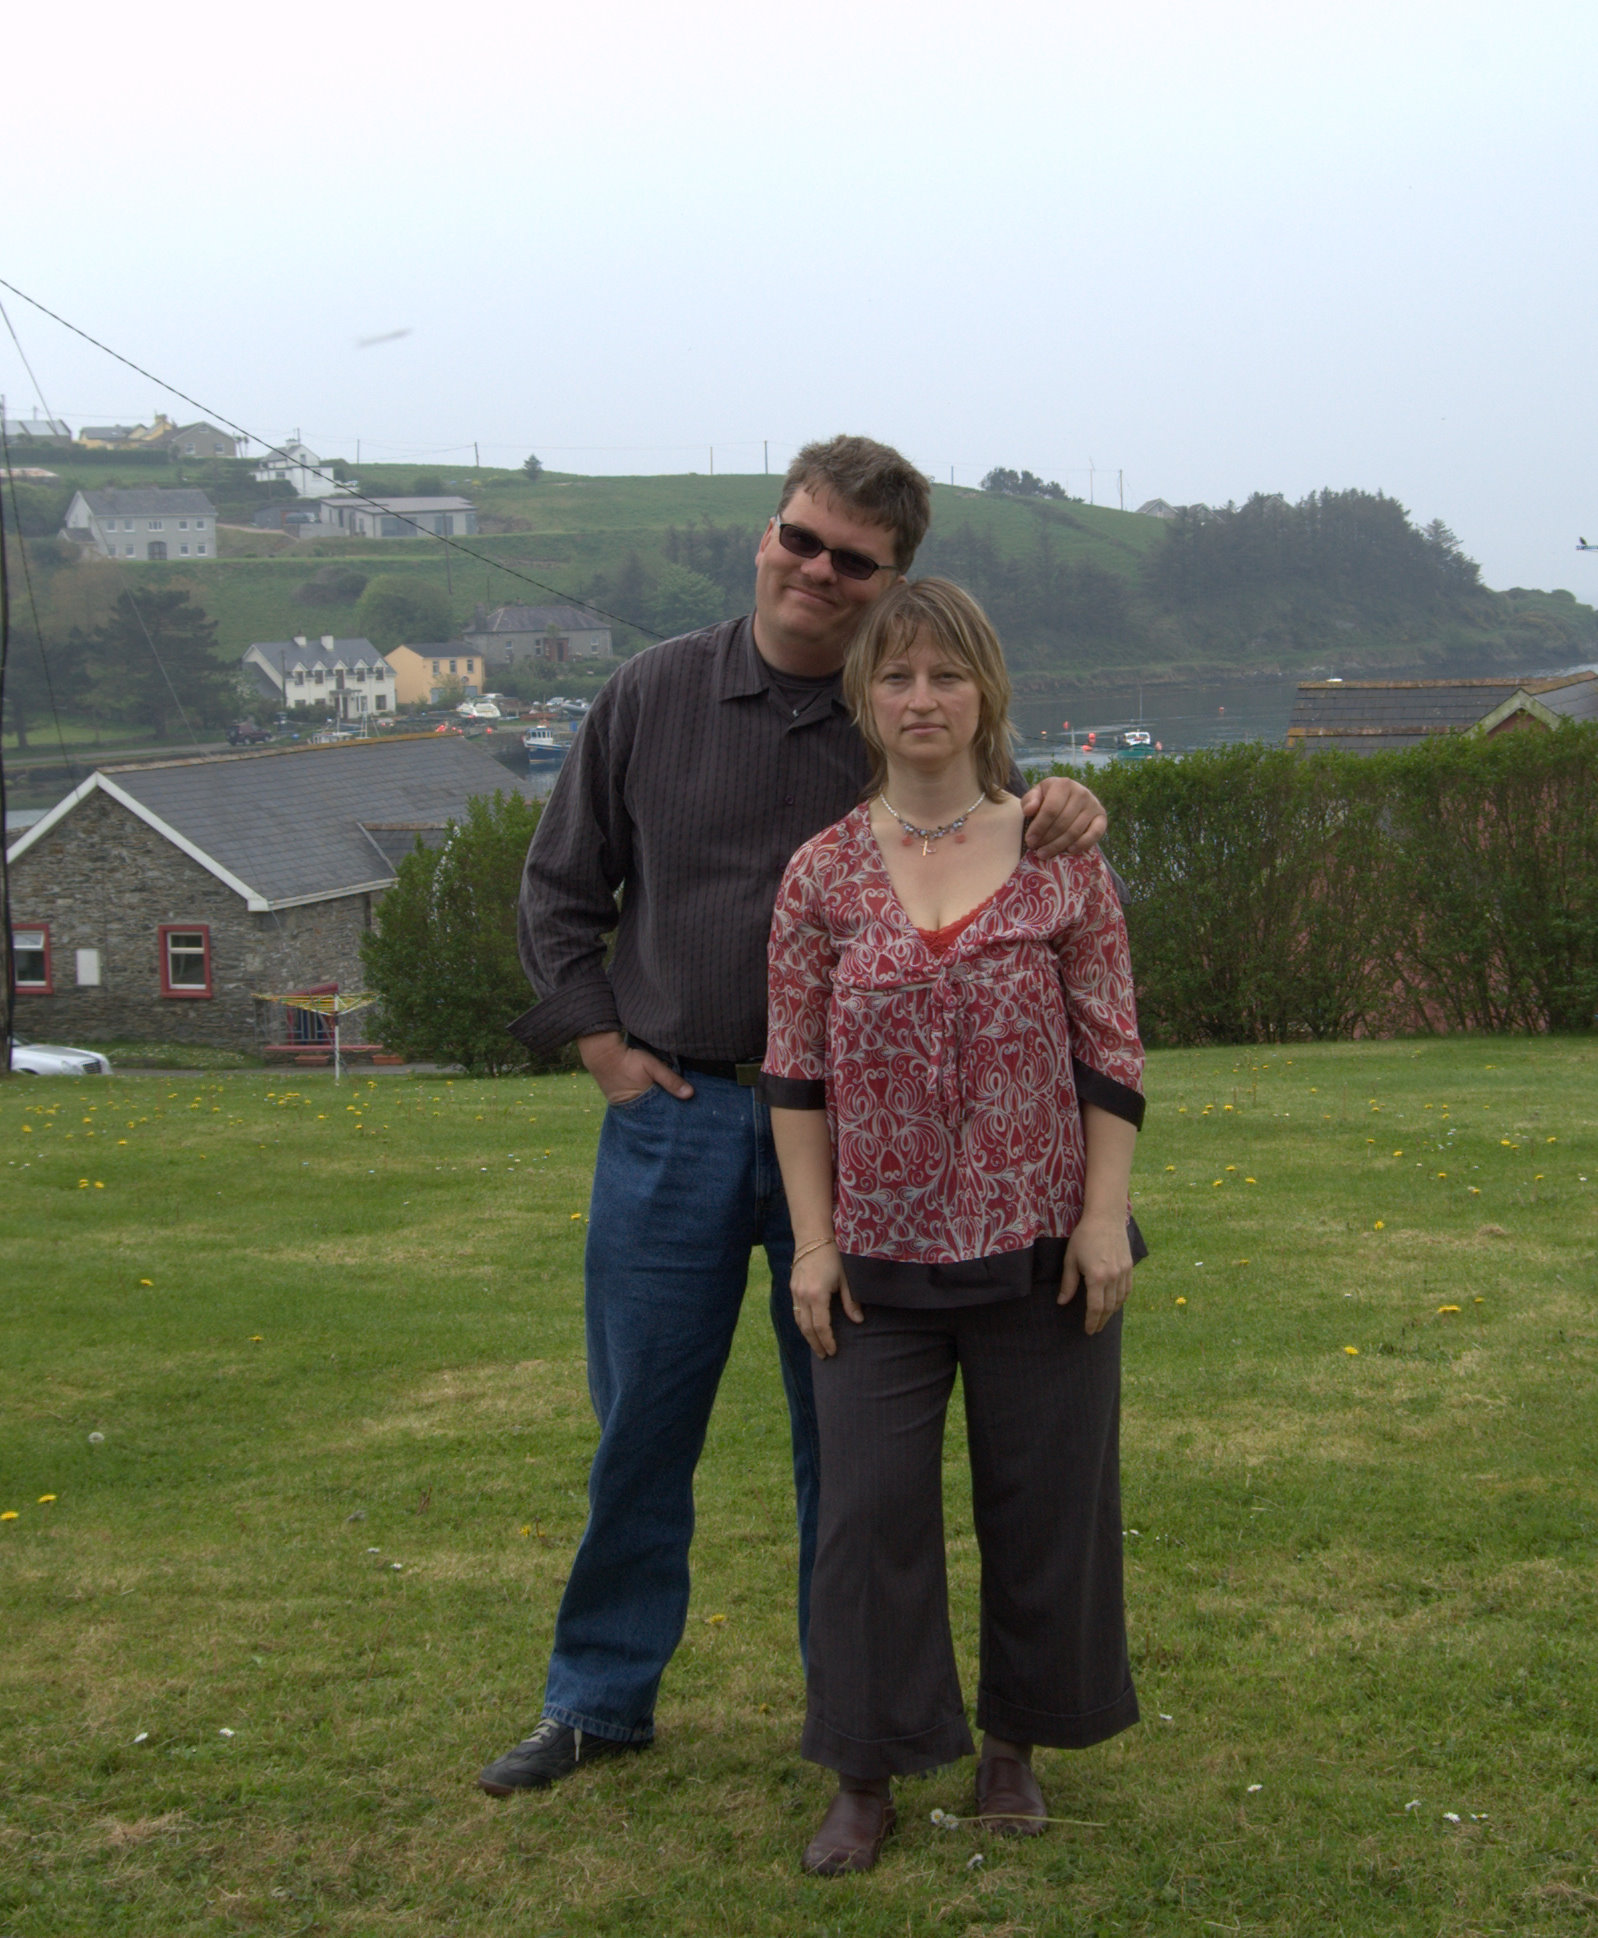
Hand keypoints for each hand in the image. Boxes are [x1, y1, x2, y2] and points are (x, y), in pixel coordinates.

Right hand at [578, 1030, 693, 1105]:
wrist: (602, 1055)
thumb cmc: (629, 1060)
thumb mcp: (652, 1067)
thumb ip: (670, 1079)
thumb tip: (691, 1094)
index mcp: (643, 1104)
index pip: (664, 1115)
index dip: (675, 1114)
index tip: (688, 1115)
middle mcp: (634, 1110)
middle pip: (655, 1116)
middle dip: (666, 1115)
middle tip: (682, 1117)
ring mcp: (626, 1107)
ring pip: (646, 1113)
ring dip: (656, 1110)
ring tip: (671, 1111)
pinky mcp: (621, 1102)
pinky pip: (638, 1108)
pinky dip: (646, 1107)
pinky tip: (655, 1104)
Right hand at [789, 1242, 861, 1357]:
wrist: (813, 1237)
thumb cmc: (833, 1256)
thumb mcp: (846, 1278)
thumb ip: (851, 1301)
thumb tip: (858, 1321)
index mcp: (817, 1295)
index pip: (821, 1326)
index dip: (827, 1341)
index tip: (833, 1351)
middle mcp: (803, 1296)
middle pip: (807, 1328)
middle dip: (816, 1344)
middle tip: (824, 1356)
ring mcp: (795, 1292)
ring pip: (799, 1321)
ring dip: (807, 1336)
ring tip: (817, 1346)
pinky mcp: (792, 1287)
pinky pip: (796, 1311)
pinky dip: (802, 1323)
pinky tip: (809, 1329)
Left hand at [1020, 775, 1106, 858]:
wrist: (1069, 797)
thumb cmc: (1048, 798)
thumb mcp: (1036, 795)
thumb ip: (1029, 801)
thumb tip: (1029, 810)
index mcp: (1063, 784)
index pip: (1050, 810)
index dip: (1039, 828)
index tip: (1029, 841)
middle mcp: (1081, 792)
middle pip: (1062, 823)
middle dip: (1047, 839)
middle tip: (1036, 850)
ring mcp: (1094, 804)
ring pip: (1075, 831)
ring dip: (1058, 846)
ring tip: (1045, 854)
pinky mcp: (1102, 817)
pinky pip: (1095, 834)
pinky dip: (1082, 844)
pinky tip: (1069, 851)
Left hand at [1060, 1211, 1132, 1334]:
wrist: (1105, 1218)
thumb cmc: (1084, 1237)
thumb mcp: (1071, 1259)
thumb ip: (1068, 1283)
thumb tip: (1062, 1302)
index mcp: (1096, 1277)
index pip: (1096, 1308)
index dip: (1091, 1321)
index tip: (1088, 1330)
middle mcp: (1113, 1278)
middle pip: (1109, 1308)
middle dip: (1101, 1321)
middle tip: (1094, 1329)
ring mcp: (1123, 1273)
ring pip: (1119, 1301)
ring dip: (1111, 1313)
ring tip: (1103, 1320)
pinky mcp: (1129, 1267)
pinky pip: (1127, 1290)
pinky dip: (1122, 1300)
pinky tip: (1116, 1304)